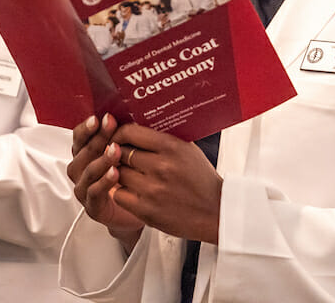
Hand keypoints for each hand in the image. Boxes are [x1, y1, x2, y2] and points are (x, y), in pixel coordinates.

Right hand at [67, 113, 144, 248]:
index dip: (87, 127)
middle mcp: (81, 171)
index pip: (79, 137)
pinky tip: (115, 173)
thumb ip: (123, 138)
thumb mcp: (127, 155)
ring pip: (86, 171)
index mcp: (85, 155)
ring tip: (115, 150)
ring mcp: (84, 189)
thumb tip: (131, 114)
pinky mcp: (93, 207)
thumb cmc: (131, 181)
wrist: (136, 213)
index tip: (98, 117)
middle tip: (110, 125)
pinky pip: (94, 192)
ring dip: (100, 158)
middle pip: (82, 151)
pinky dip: (103, 182)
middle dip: (97, 137)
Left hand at [110, 124, 222, 243]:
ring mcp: (152, 190)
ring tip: (129, 174)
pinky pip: (119, 195)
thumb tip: (136, 123)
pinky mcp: (147, 210)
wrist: (216, 212)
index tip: (117, 137)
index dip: (119, 133)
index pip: (130, 132)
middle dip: (119, 154)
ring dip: (120, 173)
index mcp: (171, 147)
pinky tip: (133, 191)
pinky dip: (123, 192)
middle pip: (121, 153)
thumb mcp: (187, 150)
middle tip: (121, 156)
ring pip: (118, 173)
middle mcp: (161, 167)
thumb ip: (163, 137)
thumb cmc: (201, 180)